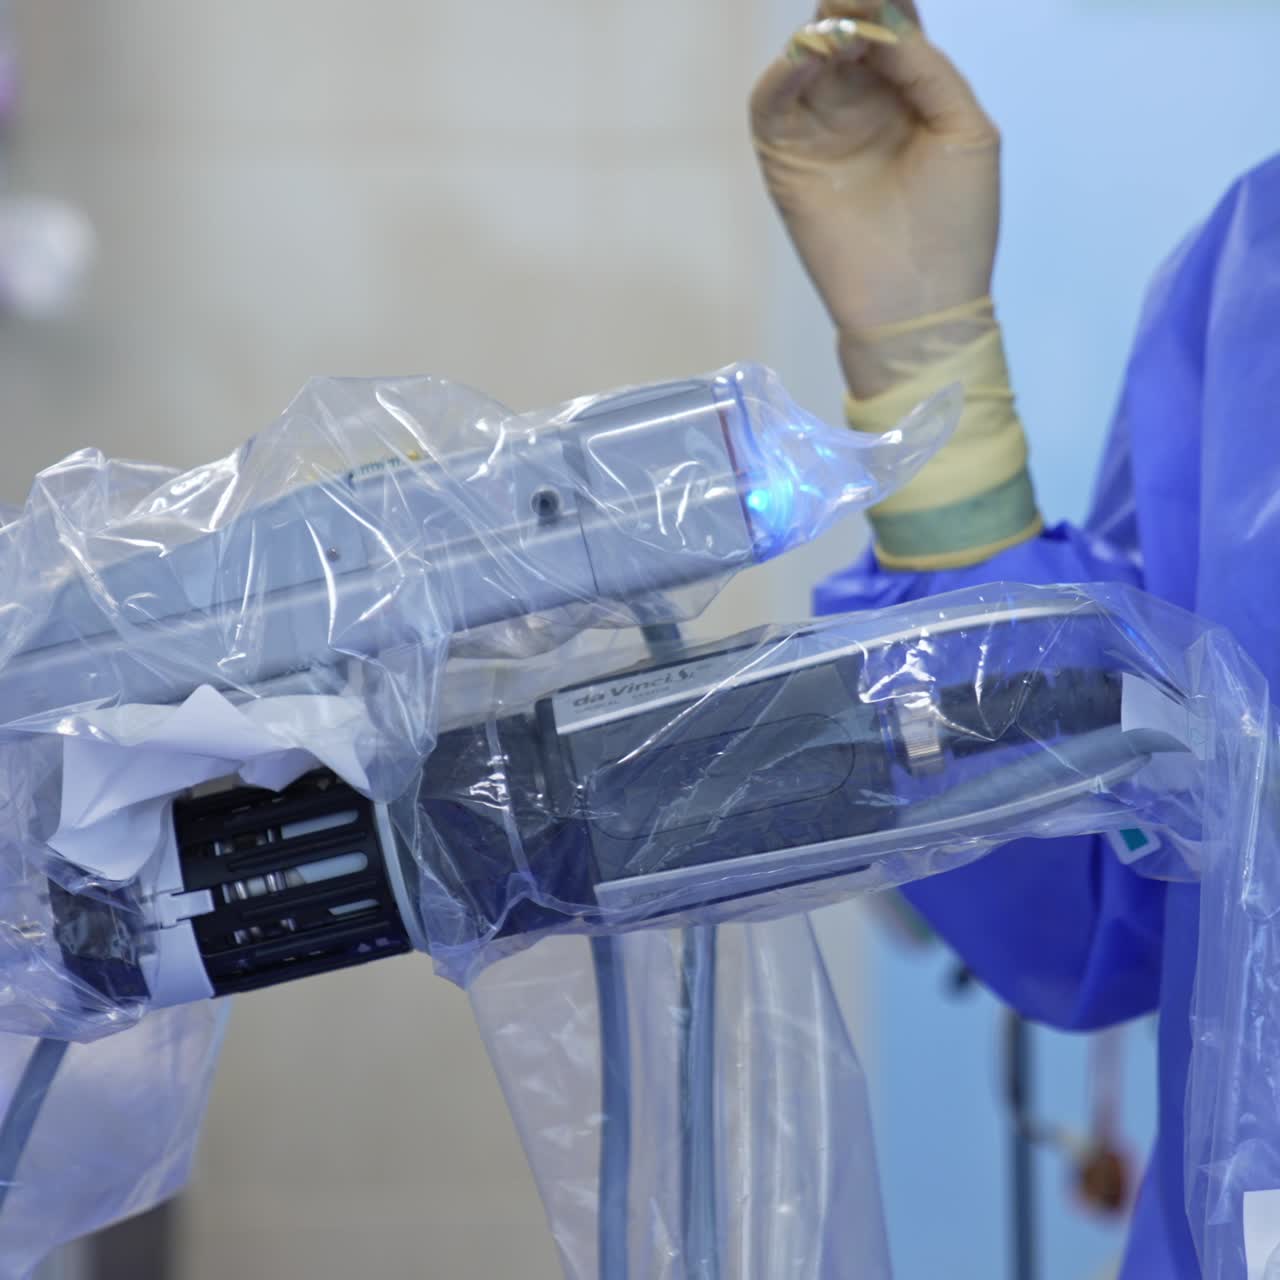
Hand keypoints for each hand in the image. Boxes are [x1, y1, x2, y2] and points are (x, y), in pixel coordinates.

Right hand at [751, 2, 1000, 394]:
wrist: (919, 303)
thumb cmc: (955, 225)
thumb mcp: (965, 129)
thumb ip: (927, 70)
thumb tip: (881, 19)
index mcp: (910, 94)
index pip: (892, 24)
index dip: (886, 2)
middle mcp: (861, 103)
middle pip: (845, 30)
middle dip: (849, 6)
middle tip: (852, 0)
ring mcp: (821, 129)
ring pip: (806, 59)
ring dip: (820, 34)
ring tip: (839, 31)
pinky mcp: (786, 160)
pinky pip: (771, 104)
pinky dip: (783, 72)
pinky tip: (811, 56)